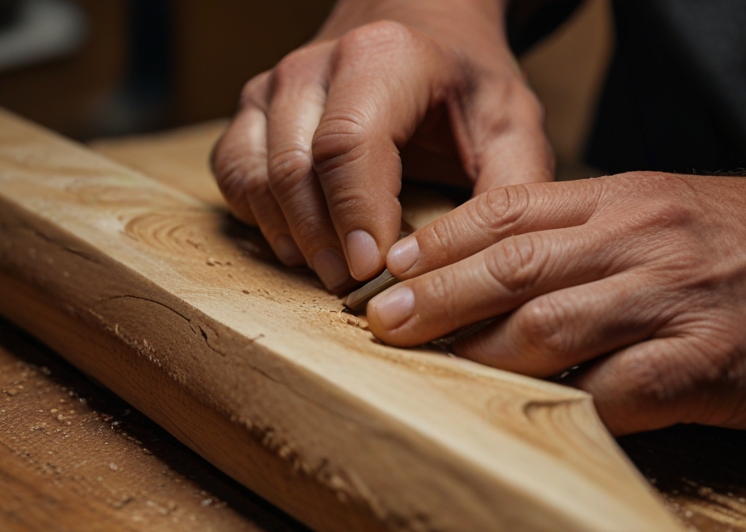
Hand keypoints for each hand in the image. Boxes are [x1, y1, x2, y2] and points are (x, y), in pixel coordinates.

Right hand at [211, 0, 553, 291]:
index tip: (371, 270)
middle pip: (295, 168)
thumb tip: (492, 268)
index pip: (349, 145)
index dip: (355, 215)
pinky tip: (301, 243)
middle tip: (356, 288)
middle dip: (322, 240)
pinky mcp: (252, 112)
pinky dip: (259, 218)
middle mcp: (314, 66)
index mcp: (383, 57)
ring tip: (333, 272)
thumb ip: (510, 189)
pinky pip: (233, 175)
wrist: (416, 31)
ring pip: (256, 175)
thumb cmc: (462, 86)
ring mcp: (274, 88)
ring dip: (289, 235)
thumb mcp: (511, 125)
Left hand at [367, 135, 745, 434]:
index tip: (390, 270)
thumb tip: (502, 270)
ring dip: (483, 353)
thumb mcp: (661, 206)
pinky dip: (571, 405)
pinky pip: (622, 389)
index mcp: (618, 199)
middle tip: (382, 324)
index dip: (439, 242)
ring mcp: (671, 300)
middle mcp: (635, 241)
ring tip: (433, 371)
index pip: (506, 212)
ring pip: (552, 328)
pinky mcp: (709, 360)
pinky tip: (535, 421)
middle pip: (513, 266)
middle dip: (438, 297)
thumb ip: (586, 230)